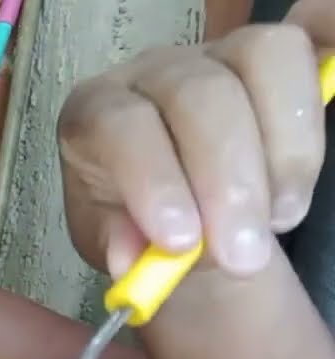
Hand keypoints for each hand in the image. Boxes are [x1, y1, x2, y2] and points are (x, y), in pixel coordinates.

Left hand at [57, 16, 328, 278]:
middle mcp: (152, 71)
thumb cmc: (134, 220)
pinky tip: (301, 179)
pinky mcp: (268, 57)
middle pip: (197, 95)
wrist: (179, 210)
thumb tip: (128, 258)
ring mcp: (215, 55)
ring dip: (281, 154)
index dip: (154, 181)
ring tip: (279, 223)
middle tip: (242, 255)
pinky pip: (299, 54)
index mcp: (94, 110)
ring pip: (259, 65)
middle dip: (228, 183)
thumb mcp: (114, 240)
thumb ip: (116, 242)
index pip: (119, 125)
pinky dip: (309, 116)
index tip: (181, 243)